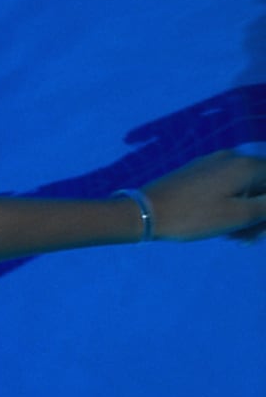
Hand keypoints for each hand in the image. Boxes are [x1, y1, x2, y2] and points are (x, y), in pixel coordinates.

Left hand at [143, 150, 265, 241]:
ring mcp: (213, 163)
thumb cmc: (194, 216)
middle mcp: (233, 157)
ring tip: (237, 238)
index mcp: (247, 164)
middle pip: (262, 185)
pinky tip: (223, 228)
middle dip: (261, 213)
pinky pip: (225, 187)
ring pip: (244, 188)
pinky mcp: (197, 172)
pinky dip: (230, 206)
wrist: (143, 212)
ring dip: (247, 213)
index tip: (261, 228)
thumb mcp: (240, 215)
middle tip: (250, 239)